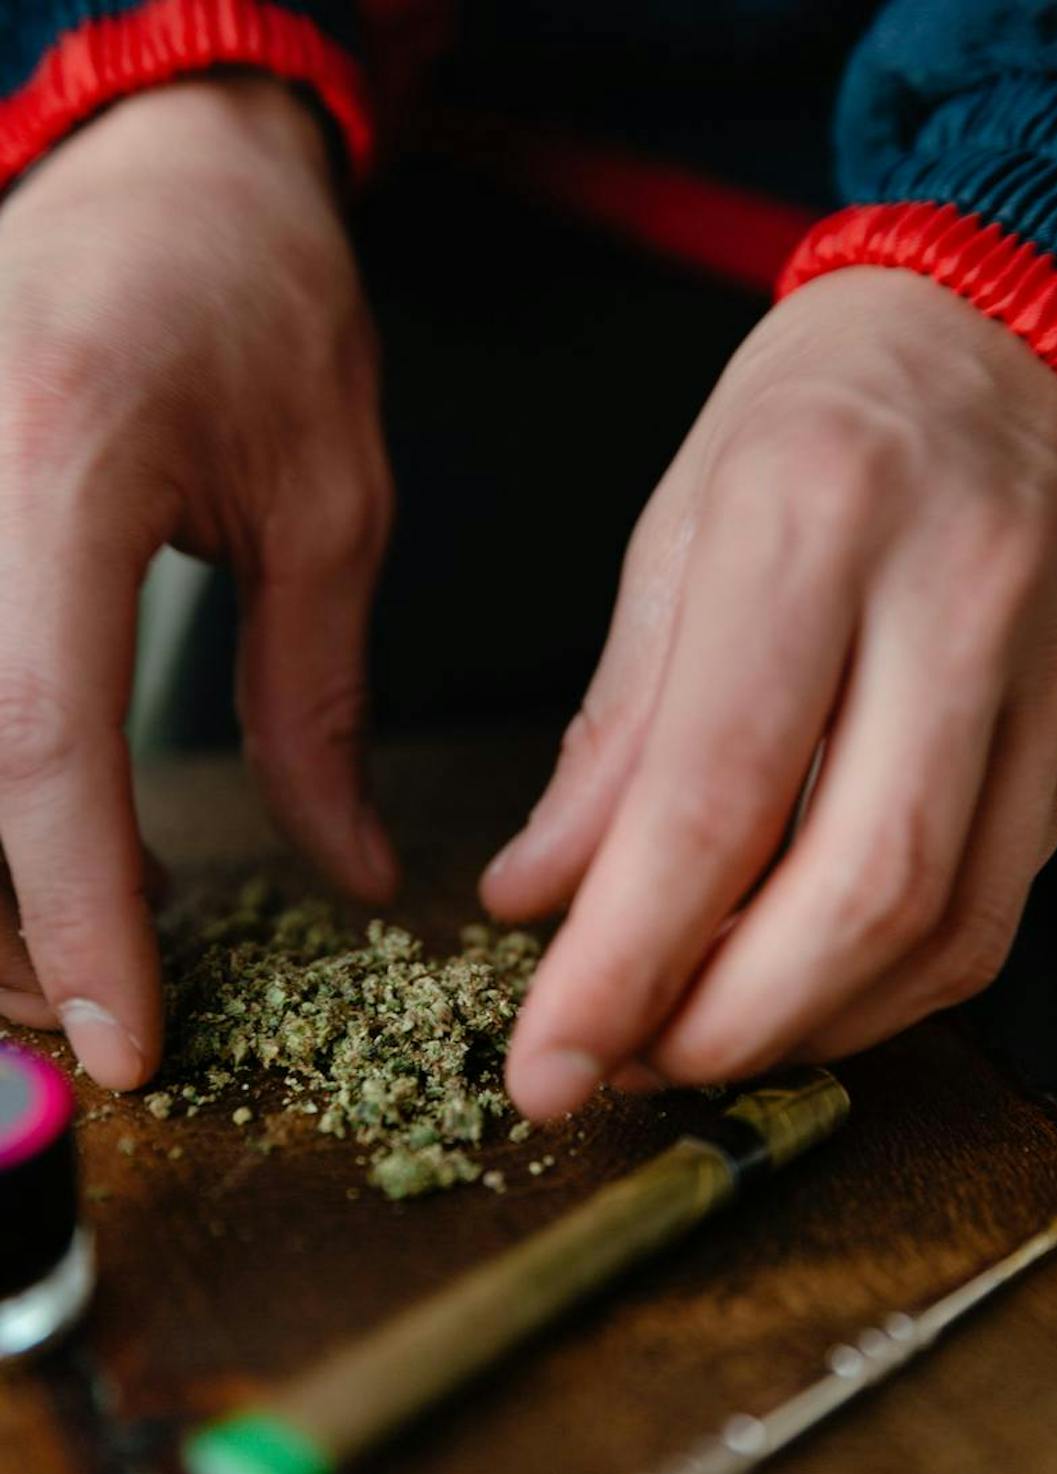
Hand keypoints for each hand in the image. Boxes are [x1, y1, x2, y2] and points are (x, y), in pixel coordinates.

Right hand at [0, 76, 394, 1085]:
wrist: (152, 175)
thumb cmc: (257, 308)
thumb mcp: (329, 507)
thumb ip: (318, 709)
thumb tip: (350, 879)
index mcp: (56, 466)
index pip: (36, 746)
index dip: (76, 917)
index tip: (128, 1044)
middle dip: (2, 941)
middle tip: (100, 1017)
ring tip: (74, 948)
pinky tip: (33, 845)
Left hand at [484, 268, 1056, 1116]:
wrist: (1016, 322)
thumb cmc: (821, 414)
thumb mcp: (682, 528)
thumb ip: (615, 726)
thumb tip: (540, 894)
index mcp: (814, 522)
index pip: (712, 797)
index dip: (620, 965)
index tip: (545, 1068)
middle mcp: (954, 601)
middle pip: (855, 893)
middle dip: (724, 1028)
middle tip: (621, 1068)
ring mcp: (1055, 670)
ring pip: (945, 926)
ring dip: (807, 1026)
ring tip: (693, 1037)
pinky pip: (996, 905)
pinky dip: (887, 984)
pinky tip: (801, 987)